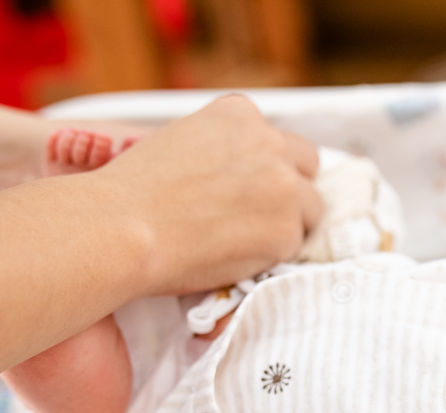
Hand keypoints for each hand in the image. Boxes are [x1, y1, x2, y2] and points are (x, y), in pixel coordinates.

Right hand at [92, 94, 322, 296]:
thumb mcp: (180, 139)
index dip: (266, 165)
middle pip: (306, 166)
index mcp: (240, 113)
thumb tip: (241, 170)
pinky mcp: (288, 231)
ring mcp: (285, 187)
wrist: (123, 227)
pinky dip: (272, 253)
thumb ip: (222, 146)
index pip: (277, 138)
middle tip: (258, 213)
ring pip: (310, 208)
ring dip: (287, 222)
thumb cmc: (136, 190)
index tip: (248, 184)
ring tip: (243, 237)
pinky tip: (237, 254)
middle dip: (290, 188)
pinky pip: (294, 244)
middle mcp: (270, 143)